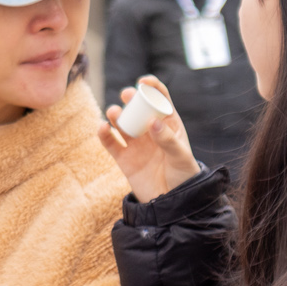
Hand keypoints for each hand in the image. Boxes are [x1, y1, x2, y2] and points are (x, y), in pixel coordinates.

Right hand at [96, 79, 201, 201]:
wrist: (172, 203)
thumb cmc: (184, 177)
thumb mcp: (181, 157)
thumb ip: (168, 140)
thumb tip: (153, 122)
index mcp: (169, 125)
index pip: (161, 100)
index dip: (152, 88)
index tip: (144, 82)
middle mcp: (150, 131)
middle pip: (138, 108)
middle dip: (131, 99)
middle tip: (128, 95)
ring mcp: (136, 143)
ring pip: (121, 123)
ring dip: (116, 114)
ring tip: (115, 114)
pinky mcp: (123, 158)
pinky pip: (110, 142)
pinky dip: (104, 134)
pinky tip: (103, 128)